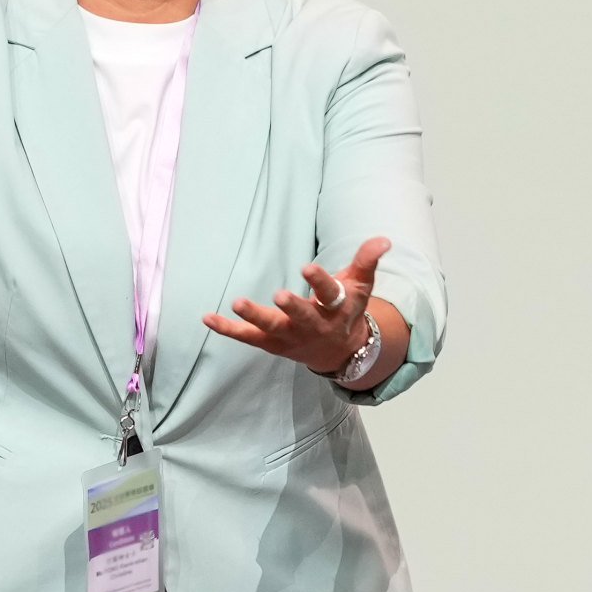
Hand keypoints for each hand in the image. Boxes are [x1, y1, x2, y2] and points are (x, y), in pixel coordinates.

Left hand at [203, 235, 393, 377]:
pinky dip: (228, 329)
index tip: (307, 268)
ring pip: (272, 328)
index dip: (320, 281)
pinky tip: (207, 318)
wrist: (340, 352)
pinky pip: (248, 337)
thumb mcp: (361, 285)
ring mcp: (291, 337)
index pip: (330, 294)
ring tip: (237, 302)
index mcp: (336, 309)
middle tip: (279, 296)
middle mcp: (314, 325)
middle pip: (302, 317)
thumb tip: (383, 239)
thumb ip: (367, 261)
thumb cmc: (347, 310)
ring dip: (255, 317)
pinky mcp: (272, 343)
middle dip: (291, 307)